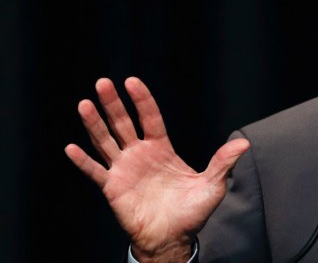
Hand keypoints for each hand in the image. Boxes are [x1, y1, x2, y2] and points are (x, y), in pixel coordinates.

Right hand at [65, 77, 249, 261]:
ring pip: (106, 141)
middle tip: (103, 83)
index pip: (150, 118)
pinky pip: (95, 172)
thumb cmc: (192, 212)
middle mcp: (140, 155)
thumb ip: (223, 162)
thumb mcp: (213, 184)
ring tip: (85, 104)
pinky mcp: (113, 188)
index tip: (132, 81)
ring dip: (94, 124)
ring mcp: (124, 170)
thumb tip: (244, 143)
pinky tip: (71, 148)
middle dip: (113, 103)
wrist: (173, 239)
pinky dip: (83, 161)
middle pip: (123, 123)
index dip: (142, 100)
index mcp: (162, 149)